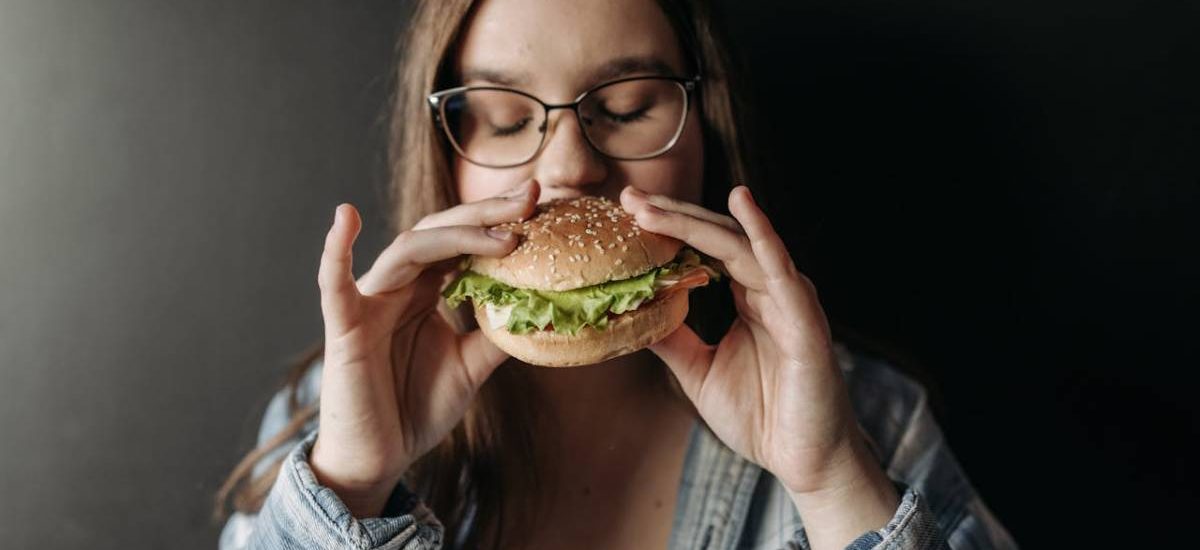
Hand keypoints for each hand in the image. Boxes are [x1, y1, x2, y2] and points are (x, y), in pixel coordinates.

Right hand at [310, 180, 537, 516]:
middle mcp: (398, 286)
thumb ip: (499, 334)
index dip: (499, 220)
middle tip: (531, 195)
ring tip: (503, 231)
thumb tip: (542, 308)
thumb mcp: (471, 366)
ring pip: (409, 249)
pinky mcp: (345, 327)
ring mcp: (370, 302)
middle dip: (486, 212)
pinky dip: (336, 250)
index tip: (541, 204)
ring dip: (456, 234)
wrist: (379, 458)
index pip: (463, 241)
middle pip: (441, 232)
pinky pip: (334, 284)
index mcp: (425, 289)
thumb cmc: (416, 408)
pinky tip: (347, 216)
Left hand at [620, 185, 897, 548]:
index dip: (667, 228)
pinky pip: (781, 269)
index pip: (704, 248)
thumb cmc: (761, 416)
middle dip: (672, 215)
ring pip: (740, 244)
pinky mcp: (805, 318)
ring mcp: (789, 299)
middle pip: (718, 236)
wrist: (804, 461)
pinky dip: (762, 234)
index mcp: (748, 296)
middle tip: (629, 196)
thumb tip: (632, 311)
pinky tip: (742, 204)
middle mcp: (770, 288)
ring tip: (654, 206)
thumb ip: (672, 337)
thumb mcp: (699, 370)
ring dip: (696, 222)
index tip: (626, 211)